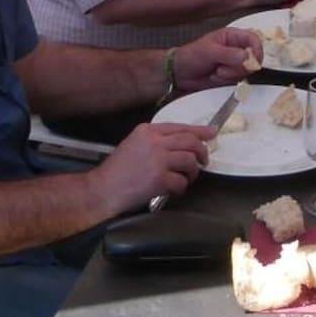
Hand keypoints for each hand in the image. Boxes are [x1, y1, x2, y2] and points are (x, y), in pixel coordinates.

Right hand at [95, 122, 211, 212]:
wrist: (103, 189)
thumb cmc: (117, 169)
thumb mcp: (134, 143)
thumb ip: (155, 140)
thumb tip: (181, 143)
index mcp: (148, 130)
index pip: (180, 127)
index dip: (199, 131)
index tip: (212, 133)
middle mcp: (155, 141)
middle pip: (190, 142)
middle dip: (202, 152)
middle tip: (203, 161)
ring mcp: (158, 159)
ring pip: (190, 161)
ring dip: (193, 172)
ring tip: (186, 178)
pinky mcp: (160, 178)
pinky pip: (181, 182)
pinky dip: (181, 187)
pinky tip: (173, 189)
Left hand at [174, 28, 261, 92]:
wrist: (180, 73)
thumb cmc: (192, 56)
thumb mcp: (209, 52)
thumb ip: (228, 54)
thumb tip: (247, 56)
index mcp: (232, 36)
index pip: (253, 39)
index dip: (257, 49)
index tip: (253, 60)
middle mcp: (236, 48)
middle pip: (253, 57)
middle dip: (239, 66)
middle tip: (222, 67)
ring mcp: (235, 63)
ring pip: (246, 70)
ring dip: (231, 74)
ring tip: (216, 71)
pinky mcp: (232, 76)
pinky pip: (238, 80)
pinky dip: (227, 81)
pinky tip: (215, 77)